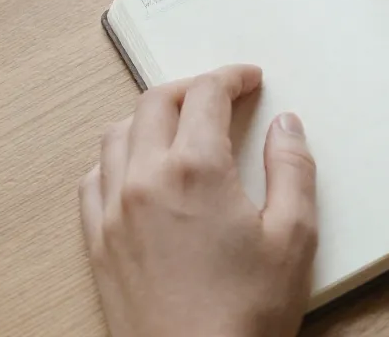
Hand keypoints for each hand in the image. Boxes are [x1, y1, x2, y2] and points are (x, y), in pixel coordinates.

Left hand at [79, 65, 316, 336]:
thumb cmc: (245, 314)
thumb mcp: (294, 235)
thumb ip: (293, 168)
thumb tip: (286, 126)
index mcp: (195, 170)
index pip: (207, 94)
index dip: (231, 76)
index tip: (249, 79)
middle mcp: (145, 180)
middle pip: (157, 102)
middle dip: (193, 87)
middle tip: (222, 92)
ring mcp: (114, 211)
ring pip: (119, 134)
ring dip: (152, 115)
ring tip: (181, 123)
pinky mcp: (98, 243)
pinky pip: (94, 178)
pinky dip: (118, 157)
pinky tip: (140, 169)